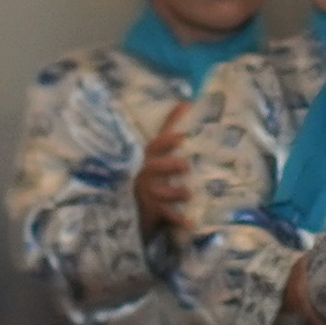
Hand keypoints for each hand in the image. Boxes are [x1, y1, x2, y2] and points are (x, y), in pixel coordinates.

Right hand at [134, 106, 191, 238]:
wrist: (133, 202)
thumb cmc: (153, 168)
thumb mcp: (159, 148)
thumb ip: (171, 126)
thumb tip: (187, 101)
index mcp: (148, 157)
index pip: (154, 146)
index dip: (167, 141)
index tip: (182, 137)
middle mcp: (144, 174)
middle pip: (153, 169)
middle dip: (168, 166)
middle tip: (185, 165)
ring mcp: (147, 193)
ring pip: (158, 193)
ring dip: (173, 193)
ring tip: (189, 193)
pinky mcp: (153, 210)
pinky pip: (165, 216)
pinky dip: (178, 220)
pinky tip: (192, 223)